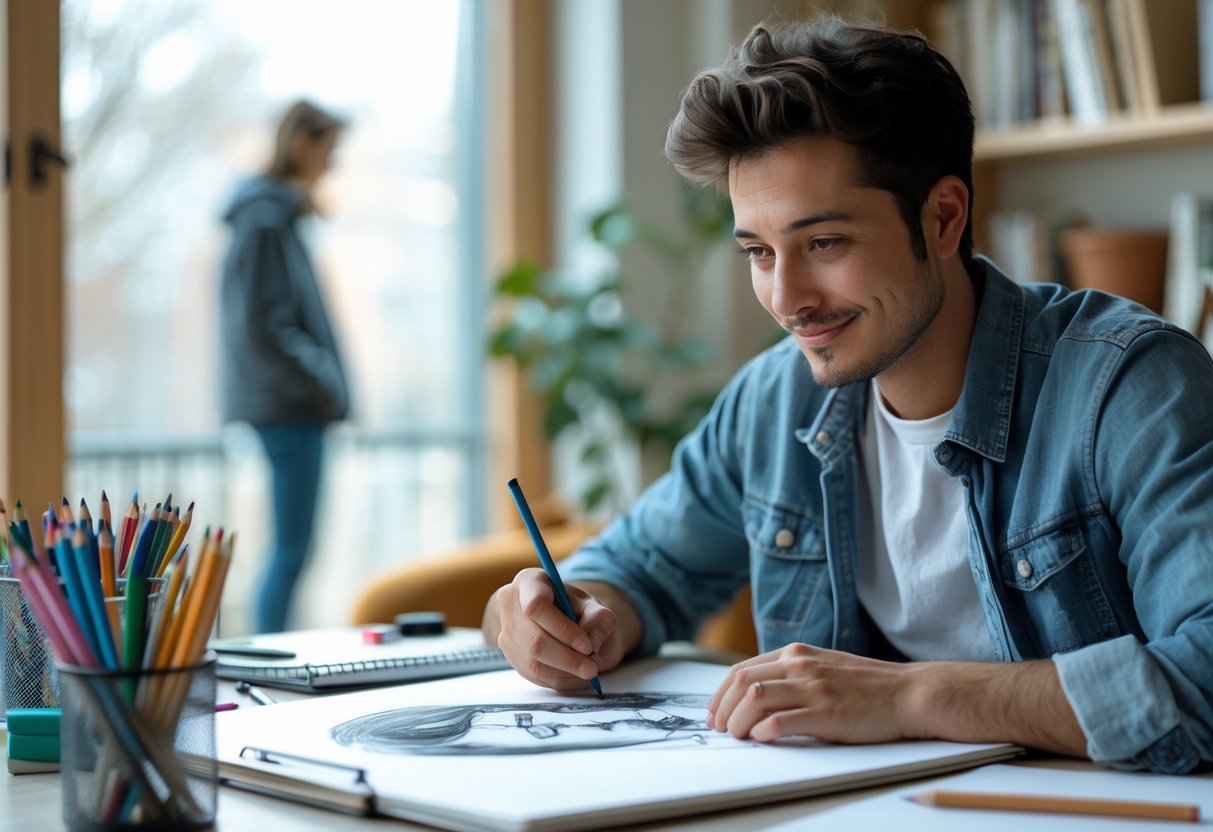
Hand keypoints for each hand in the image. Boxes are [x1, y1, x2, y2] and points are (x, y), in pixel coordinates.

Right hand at [484, 569, 628, 690]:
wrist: (563, 620)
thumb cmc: (577, 608)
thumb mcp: (594, 606)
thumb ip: (599, 619)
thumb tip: (591, 642)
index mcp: (529, 582)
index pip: (537, 606)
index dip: (563, 629)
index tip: (587, 645)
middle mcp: (510, 606)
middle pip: (535, 640)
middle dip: (567, 658)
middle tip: (592, 668)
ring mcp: (507, 633)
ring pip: (533, 662)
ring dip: (565, 672)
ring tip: (588, 671)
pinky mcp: (511, 656)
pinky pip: (534, 675)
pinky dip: (559, 679)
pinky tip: (576, 676)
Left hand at [707, 643, 921, 743]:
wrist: (909, 694)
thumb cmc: (869, 686)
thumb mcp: (824, 667)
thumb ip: (793, 674)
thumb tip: (757, 695)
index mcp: (796, 654)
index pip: (741, 669)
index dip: (721, 693)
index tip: (714, 713)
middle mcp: (800, 666)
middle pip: (741, 682)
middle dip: (722, 708)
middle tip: (719, 728)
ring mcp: (813, 688)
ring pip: (755, 700)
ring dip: (738, 722)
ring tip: (737, 737)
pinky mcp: (826, 712)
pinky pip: (781, 721)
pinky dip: (763, 732)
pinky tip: (761, 739)